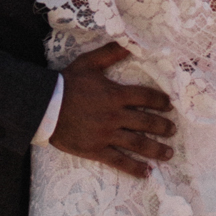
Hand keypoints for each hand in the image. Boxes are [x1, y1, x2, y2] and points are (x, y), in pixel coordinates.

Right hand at [51, 43, 174, 178]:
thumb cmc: (66, 83)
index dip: (160, 101)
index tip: (169, 105)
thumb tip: (133, 42)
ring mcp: (106, 135)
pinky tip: (147, 173)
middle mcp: (114, 116)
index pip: (145, 98)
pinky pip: (119, 161)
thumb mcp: (88, 63)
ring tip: (169, 153)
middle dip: (163, 126)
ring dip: (156, 149)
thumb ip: (111, 53)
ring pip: (137, 144)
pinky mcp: (95, 150)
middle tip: (173, 130)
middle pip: (146, 123)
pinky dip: (134, 168)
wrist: (43, 107)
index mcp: (115, 95)